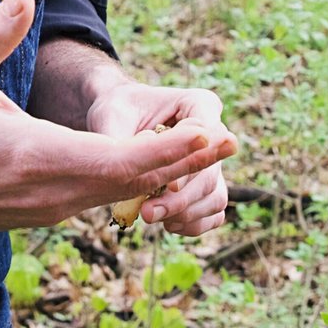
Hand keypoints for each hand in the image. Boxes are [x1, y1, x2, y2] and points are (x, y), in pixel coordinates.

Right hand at [0, 0, 234, 236]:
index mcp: (41, 157)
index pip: (122, 160)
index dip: (169, 148)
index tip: (207, 133)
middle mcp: (57, 191)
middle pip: (137, 180)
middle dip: (187, 160)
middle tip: (233, 139)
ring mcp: (57, 207)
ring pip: (126, 192)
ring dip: (170, 172)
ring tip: (213, 151)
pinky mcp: (53, 211)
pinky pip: (109, 197)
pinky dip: (142, 182)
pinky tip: (168, 167)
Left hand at [87, 80, 234, 235]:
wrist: (118, 119)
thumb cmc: (116, 110)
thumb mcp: (111, 116)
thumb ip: (121, 139)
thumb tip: (129, 168)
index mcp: (199, 103)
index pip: (209, 135)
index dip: (191, 162)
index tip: (169, 185)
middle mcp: (214, 133)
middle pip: (212, 172)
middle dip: (181, 198)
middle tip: (148, 213)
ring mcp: (213, 162)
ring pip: (216, 196)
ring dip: (186, 214)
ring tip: (152, 218)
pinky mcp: (206, 185)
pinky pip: (213, 212)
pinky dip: (194, 224)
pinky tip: (167, 224)